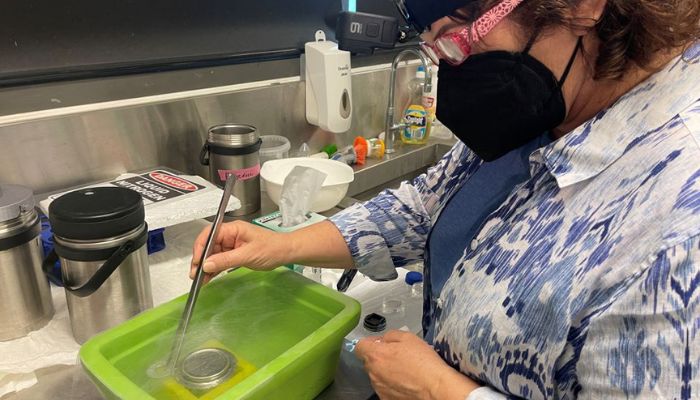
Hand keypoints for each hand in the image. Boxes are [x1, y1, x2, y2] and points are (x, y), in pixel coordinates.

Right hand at [190, 221, 290, 281]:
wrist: (285, 253)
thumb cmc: (270, 249)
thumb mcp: (247, 255)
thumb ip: (226, 260)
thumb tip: (206, 265)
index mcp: (232, 229)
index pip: (209, 234)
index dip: (200, 248)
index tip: (196, 262)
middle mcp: (229, 235)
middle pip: (208, 245)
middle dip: (201, 259)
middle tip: (195, 275)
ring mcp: (231, 245)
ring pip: (213, 255)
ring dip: (206, 266)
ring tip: (200, 280)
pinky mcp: (234, 254)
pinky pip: (220, 260)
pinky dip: (214, 269)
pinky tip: (208, 278)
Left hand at [355, 330, 478, 399]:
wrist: (435, 387)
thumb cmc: (423, 361)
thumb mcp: (408, 337)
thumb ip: (390, 335)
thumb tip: (383, 340)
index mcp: (376, 355)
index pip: (359, 346)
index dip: (369, 343)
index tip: (380, 344)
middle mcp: (373, 373)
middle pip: (369, 361)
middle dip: (379, 357)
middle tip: (397, 356)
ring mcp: (379, 388)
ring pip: (376, 376)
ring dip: (385, 371)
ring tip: (403, 371)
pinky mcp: (386, 399)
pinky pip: (384, 388)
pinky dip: (391, 385)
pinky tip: (405, 382)